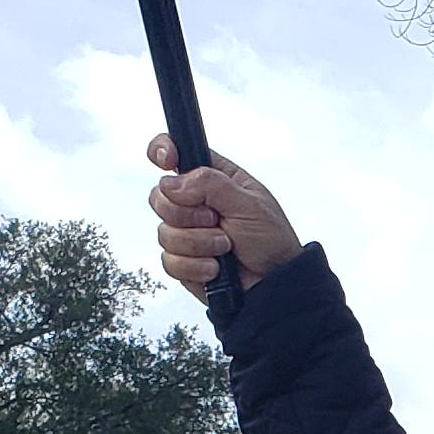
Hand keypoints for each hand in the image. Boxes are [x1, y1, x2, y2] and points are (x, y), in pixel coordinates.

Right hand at [147, 137, 302, 299]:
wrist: (273, 282)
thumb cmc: (271, 238)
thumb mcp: (248, 203)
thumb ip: (210, 185)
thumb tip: (172, 182)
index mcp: (213, 178)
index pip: (178, 152)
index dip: (163, 151)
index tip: (167, 162)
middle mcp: (195, 202)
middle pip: (160, 197)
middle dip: (189, 214)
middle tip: (217, 220)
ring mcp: (186, 231)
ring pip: (164, 232)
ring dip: (199, 243)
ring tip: (226, 246)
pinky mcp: (182, 259)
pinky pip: (169, 260)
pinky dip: (195, 266)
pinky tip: (216, 267)